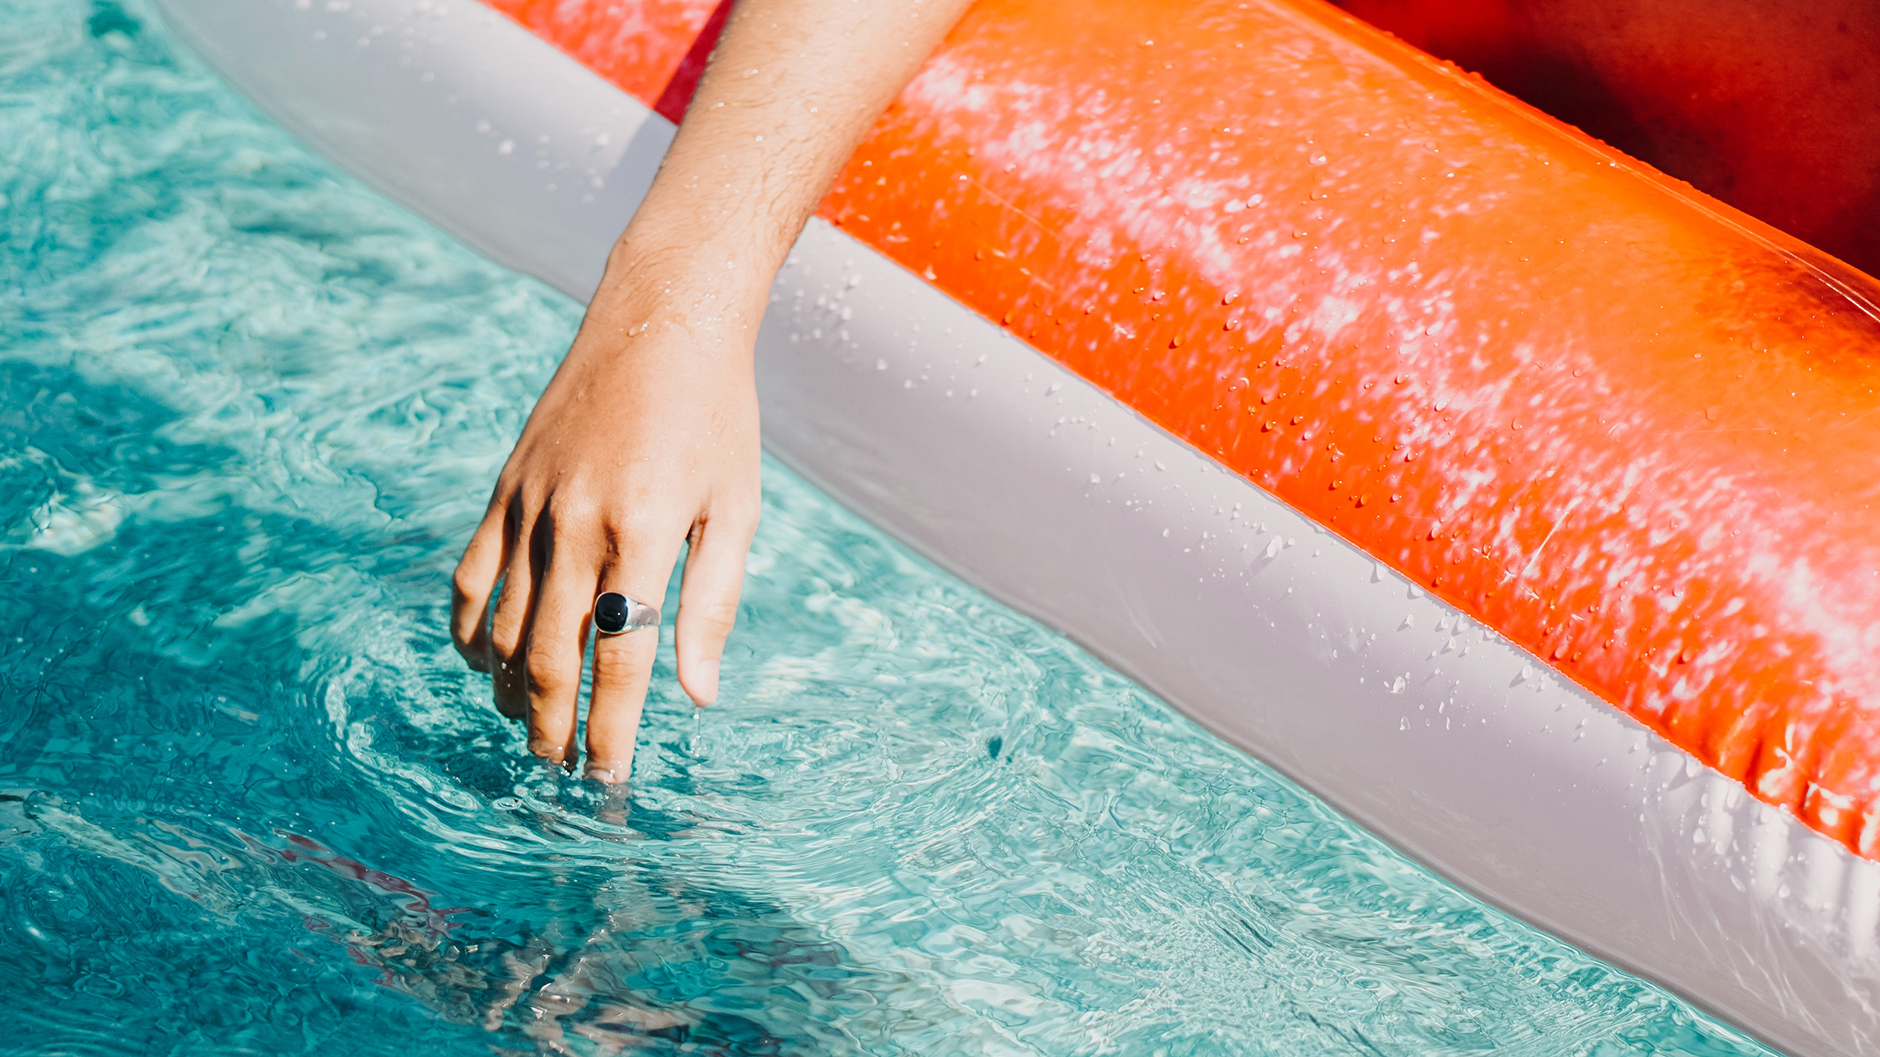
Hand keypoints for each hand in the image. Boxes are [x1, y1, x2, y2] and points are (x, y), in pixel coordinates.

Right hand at [446, 0, 972, 781]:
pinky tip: (484, 661)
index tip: (609, 780)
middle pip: (550, 653)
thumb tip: (699, 696)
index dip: (613, 727)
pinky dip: (470, 627)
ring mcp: (532, 501)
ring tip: (530, 727)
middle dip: (554, 724)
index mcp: (647, 530)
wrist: (662, 319)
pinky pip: (472, 573)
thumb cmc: (717, 418)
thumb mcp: (739, 508)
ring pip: (503, 622)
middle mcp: (578, 520)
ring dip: (511, 688)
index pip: (622, 655)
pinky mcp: (507, 485)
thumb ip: (714, 603)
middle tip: (562, 769)